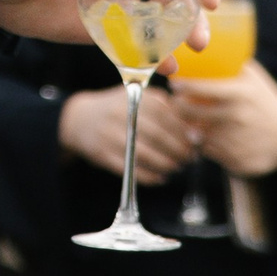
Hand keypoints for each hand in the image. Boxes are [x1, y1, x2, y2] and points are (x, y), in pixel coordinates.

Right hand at [58, 84, 195, 181]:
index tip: (197, 141)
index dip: (184, 130)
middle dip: (179, 150)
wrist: (79, 119)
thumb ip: (166, 107)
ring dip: (166, 164)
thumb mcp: (139, 97)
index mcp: (133, 97)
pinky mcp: (102, 154)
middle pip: (157, 135)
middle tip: (190, 158)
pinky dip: (148, 176)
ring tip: (176, 167)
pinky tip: (160, 178)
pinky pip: (129, 168)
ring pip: (145, 153)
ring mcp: (109, 135)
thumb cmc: (119, 109)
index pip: (166, 114)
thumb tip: (196, 129)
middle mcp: (120, 114)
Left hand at [171, 62, 276, 177]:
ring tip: (194, 119)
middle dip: (180, 107)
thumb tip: (204, 46)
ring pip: (197, 134)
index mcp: (242, 94)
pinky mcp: (235, 160)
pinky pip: (207, 151)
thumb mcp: (255, 80)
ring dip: (191, 127)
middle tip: (177, 102)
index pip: (202, 88)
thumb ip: (232, 65)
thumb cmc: (266, 103)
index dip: (184, 86)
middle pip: (192, 113)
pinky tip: (211, 137)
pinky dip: (205, 144)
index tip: (174, 84)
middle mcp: (239, 117)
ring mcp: (237, 140)